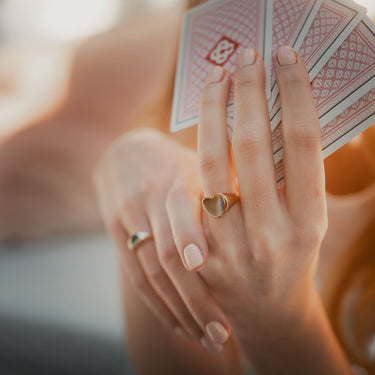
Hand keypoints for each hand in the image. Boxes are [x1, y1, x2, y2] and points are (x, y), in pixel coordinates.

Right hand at [95, 128, 230, 352]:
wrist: (125, 153)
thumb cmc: (176, 162)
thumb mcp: (202, 162)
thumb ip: (229, 186)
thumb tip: (274, 209)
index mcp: (180, 176)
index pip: (184, 214)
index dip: (196, 247)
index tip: (220, 281)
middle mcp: (151, 196)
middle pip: (168, 256)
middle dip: (196, 299)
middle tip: (222, 336)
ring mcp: (128, 214)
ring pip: (152, 272)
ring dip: (179, 310)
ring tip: (206, 340)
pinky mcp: (113, 230)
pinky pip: (134, 274)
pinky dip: (157, 303)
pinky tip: (178, 326)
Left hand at [191, 47, 349, 373]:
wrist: (267, 311)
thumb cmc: (291, 255)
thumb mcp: (307, 220)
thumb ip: (296, 176)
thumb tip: (286, 114)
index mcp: (310, 220)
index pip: (303, 143)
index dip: (294, 94)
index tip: (285, 57)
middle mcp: (273, 232)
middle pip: (254, 148)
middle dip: (250, 94)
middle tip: (247, 55)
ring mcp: (233, 244)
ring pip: (214, 164)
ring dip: (215, 113)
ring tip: (218, 76)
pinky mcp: (202, 252)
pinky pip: (192, 191)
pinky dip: (198, 146)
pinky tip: (204, 116)